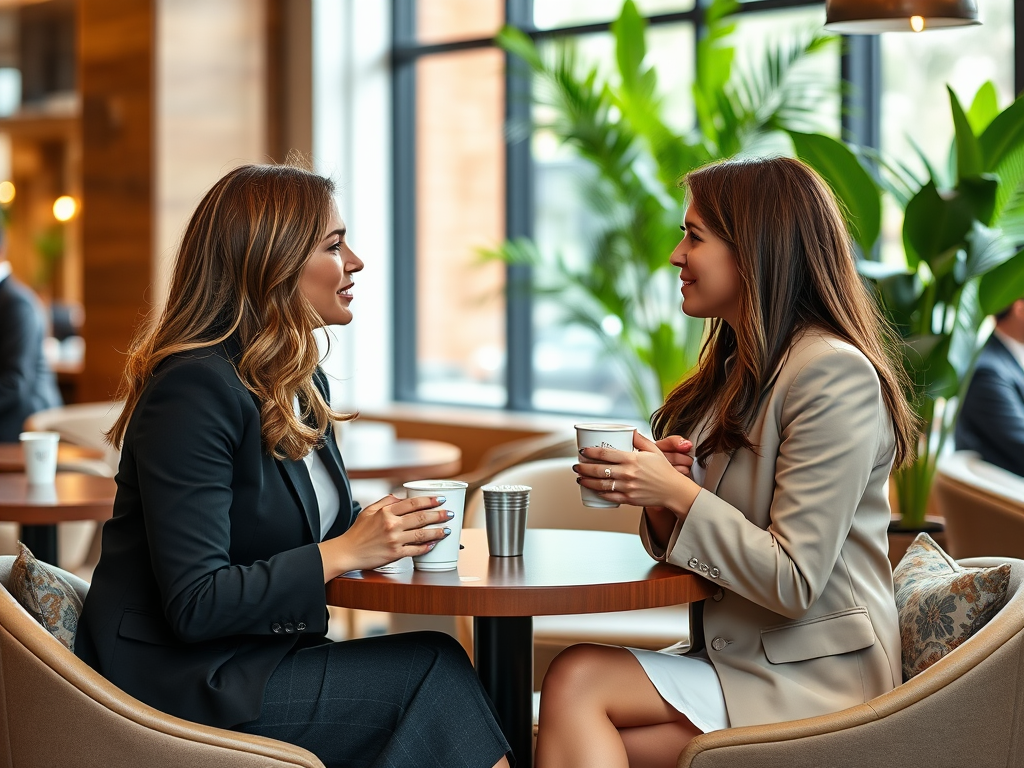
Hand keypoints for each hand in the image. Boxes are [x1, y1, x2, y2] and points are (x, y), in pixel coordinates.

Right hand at [318, 494, 454, 579]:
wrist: (348, 552)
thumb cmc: (358, 532)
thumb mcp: (369, 511)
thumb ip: (386, 502)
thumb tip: (401, 496)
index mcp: (386, 512)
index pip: (413, 503)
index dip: (429, 500)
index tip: (440, 499)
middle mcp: (391, 525)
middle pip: (422, 517)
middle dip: (439, 515)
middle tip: (450, 513)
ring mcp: (394, 540)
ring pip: (422, 534)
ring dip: (437, 531)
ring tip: (447, 530)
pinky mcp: (395, 554)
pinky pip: (415, 550)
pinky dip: (426, 547)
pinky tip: (433, 544)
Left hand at [574, 432, 699, 515]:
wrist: (674, 491)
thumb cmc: (664, 469)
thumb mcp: (654, 450)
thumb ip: (640, 439)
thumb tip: (629, 429)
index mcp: (632, 459)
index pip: (605, 453)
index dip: (590, 452)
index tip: (582, 451)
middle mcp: (627, 473)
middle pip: (598, 469)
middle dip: (583, 467)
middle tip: (576, 465)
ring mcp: (627, 487)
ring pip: (600, 484)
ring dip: (586, 481)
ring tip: (579, 477)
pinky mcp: (629, 499)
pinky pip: (610, 496)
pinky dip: (599, 493)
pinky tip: (593, 489)